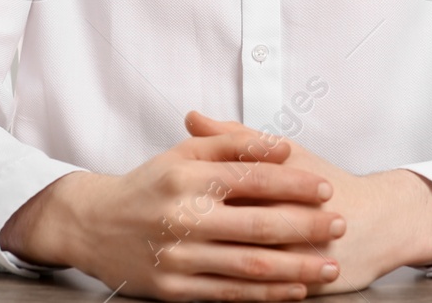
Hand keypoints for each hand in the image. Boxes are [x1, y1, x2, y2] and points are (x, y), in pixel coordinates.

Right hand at [0, 122, 346, 300]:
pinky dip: (267, 294)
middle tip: (340, 224)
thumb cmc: (146, 186)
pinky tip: (295, 290)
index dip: (294, 183)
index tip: (325, 188)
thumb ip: (230, 143)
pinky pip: (230, 293)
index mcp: (187, 179)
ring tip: (330, 264)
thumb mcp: (181, 154)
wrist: (92, 225)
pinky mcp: (175, 289)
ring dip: (297, 267)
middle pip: (259, 224)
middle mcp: (184, 218)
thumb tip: (278, 145)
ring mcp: (180, 257)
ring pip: (250, 265)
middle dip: (307, 226)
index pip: (252, 178)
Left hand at [185, 112, 431, 294]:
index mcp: (274, 185)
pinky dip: (240, 289)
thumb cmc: (329, 182)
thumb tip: (193, 117)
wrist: (381, 221)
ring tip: (181, 260)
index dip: (191, 193)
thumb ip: (237, 139)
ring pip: (245, 264)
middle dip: (195, 233)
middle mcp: (286, 221)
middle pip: (229, 229)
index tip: (164, 194)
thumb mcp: (287, 153)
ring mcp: (297, 256)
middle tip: (164, 230)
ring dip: (212, 264)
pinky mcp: (306, 284)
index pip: (221, 188)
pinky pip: (263, 291)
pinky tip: (216, 284)